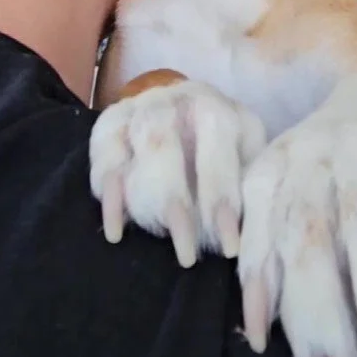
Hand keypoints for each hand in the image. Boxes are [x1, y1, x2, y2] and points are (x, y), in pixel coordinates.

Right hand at [89, 80, 266, 266]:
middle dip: (175, 205)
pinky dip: (108, 195)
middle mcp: (174, 101)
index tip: (228, 248)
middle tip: (186, 255)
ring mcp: (139, 108)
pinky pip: (103, 156)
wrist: (185, 106)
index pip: (218, 155)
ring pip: (130, 150)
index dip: (222, 202)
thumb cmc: (223, 147)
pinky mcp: (111, 121)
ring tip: (154, 238)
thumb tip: (253, 239)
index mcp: (216, 110)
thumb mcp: (245, 157)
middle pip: (166, 147)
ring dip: (141, 199)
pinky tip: (116, 229)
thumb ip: (246, 188)